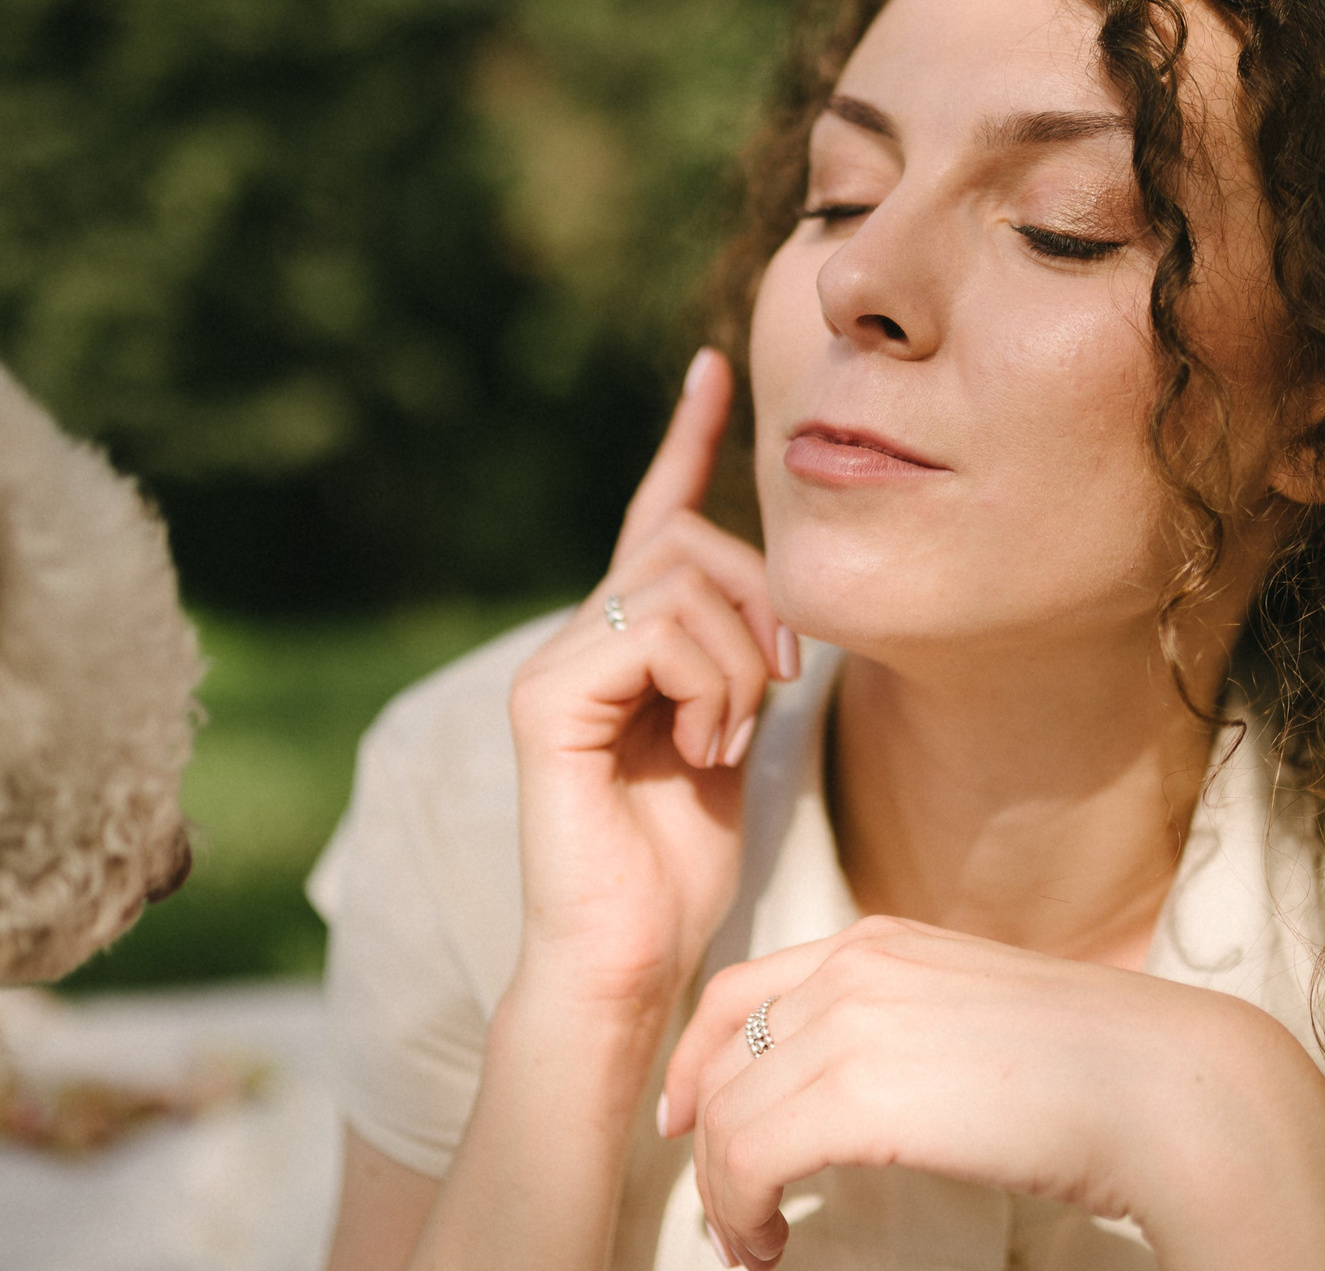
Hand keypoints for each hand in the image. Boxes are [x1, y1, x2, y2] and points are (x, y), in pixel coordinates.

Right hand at [507, 348, 798, 1016]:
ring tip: (726, 743)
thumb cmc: (683, 862)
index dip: (687, 438)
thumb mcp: (733, 733)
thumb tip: (776, 603)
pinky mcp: (548, 697)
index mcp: (628, 639)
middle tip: (775, 692)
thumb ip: (739, 657)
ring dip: (742, 667)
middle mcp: (583, 635)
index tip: (712, 368)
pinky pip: (656, 633)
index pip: (658, 514)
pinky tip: (700, 751)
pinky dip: (708, 689)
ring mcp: (556, 661)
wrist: (631, 956)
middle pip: (696, 543)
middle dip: (765, 608)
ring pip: (685, 584)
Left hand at [660, 918, 1175, 1268]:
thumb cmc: (1097, 1069)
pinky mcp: (854, 1093)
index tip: (689, 1121)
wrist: (1165, 1088)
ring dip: (724, 1191)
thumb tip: (864, 1090)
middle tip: (727, 1210)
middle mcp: (853, 968)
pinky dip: (741, 1208)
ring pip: (725, 1113)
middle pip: (721, 1056)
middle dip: (706, 1140)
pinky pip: (748, 1156)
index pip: (741, 991)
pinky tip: (774, 1242)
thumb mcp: (977, 1013)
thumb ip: (907, 1025)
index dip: (697, 1061)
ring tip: (755, 1242)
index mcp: (882, 941)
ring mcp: (850, 1023)